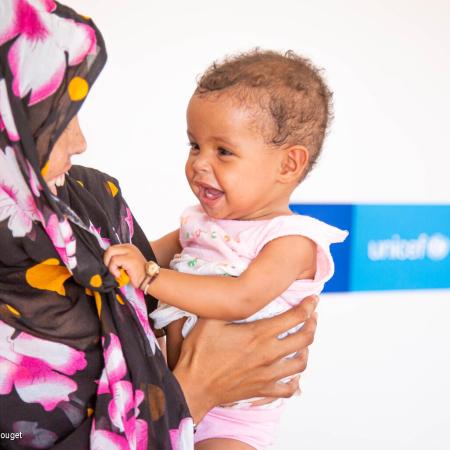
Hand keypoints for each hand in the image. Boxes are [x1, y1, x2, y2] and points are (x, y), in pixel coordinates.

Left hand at [103, 244, 146, 287]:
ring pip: (110, 254)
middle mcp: (129, 247)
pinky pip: (114, 261)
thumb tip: (105, 260)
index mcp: (128, 247)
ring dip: (110, 266)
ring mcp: (130, 252)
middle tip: (110, 269)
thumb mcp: (127, 262)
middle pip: (110, 249)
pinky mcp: (129, 258)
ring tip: (116, 272)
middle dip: (106, 260)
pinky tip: (118, 274)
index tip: (110, 266)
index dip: (108, 257)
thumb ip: (119, 257)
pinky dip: (113, 269)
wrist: (148, 279)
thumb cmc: (137, 273)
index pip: (112, 248)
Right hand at [173, 295, 317, 422]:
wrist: (193, 387)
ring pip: (301, 362)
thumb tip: (236, 288)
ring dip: (307, 349)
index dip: (308, 306)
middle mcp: (268, 354)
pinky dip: (295, 380)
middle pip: (304, 338)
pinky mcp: (263, 390)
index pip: (294, 317)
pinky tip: (293, 372)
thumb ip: (226, 304)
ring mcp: (268, 374)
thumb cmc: (199, 353)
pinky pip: (289, 388)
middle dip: (312, 323)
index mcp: (258, 334)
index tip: (313, 300)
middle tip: (312, 316)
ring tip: (304, 340)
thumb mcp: (209, 320)